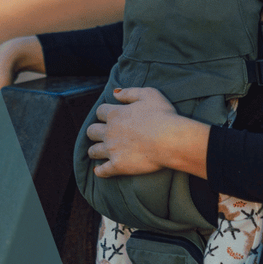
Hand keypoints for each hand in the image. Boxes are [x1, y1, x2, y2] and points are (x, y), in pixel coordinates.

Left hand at [87, 87, 208, 178]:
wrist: (170, 140)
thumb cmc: (163, 116)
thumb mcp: (149, 94)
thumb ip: (130, 92)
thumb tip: (115, 93)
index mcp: (115, 114)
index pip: (99, 112)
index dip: (104, 113)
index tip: (109, 116)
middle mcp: (109, 132)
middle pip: (92, 131)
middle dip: (95, 132)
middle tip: (102, 134)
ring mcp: (112, 150)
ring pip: (93, 151)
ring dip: (95, 150)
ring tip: (98, 152)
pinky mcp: (118, 166)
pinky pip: (102, 170)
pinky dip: (99, 171)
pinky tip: (99, 170)